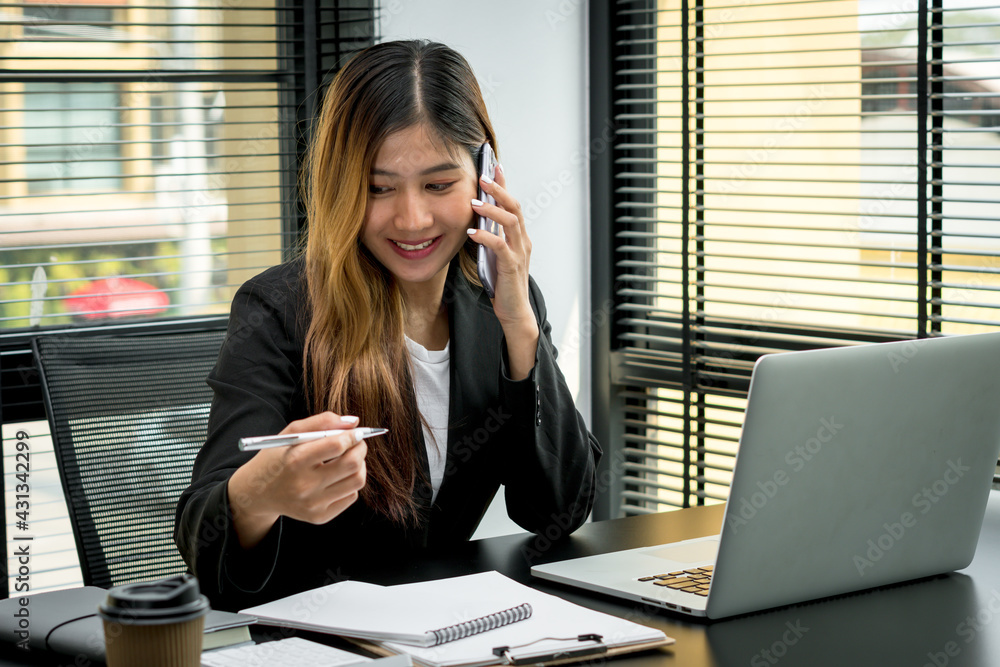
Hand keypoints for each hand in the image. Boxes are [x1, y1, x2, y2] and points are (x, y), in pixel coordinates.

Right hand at [227, 412, 367, 548]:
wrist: (258, 493)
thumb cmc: (278, 457)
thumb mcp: (291, 433)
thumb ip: (322, 422)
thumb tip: (354, 422)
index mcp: (295, 460)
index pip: (337, 445)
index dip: (352, 436)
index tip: (355, 432)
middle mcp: (304, 485)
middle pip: (352, 464)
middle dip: (360, 449)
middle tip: (357, 443)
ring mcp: (313, 504)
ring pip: (357, 481)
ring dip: (360, 466)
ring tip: (349, 459)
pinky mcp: (319, 517)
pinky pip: (351, 496)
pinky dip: (350, 483)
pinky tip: (337, 477)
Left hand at [468, 164, 539, 378]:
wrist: (514, 312)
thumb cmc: (502, 285)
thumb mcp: (494, 255)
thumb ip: (489, 237)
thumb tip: (474, 219)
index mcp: (518, 237)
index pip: (512, 204)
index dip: (504, 184)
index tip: (494, 165)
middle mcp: (522, 241)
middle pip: (514, 207)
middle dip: (499, 190)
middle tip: (483, 176)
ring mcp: (519, 253)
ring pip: (510, 222)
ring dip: (492, 209)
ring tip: (474, 201)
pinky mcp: (511, 267)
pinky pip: (500, 246)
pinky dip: (486, 236)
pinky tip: (472, 232)